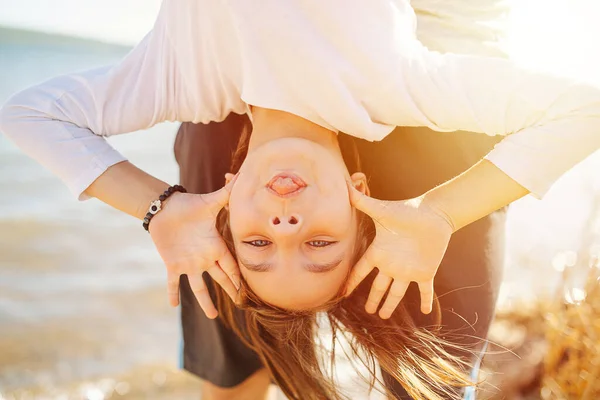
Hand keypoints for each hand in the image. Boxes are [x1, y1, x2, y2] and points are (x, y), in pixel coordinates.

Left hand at [149, 177, 239, 318]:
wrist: (165, 207)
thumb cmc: (189, 204)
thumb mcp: (210, 202)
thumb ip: (227, 192)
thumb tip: (241, 174)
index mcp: (216, 246)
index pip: (231, 265)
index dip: (240, 278)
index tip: (248, 291)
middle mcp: (205, 258)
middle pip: (221, 279)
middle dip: (230, 291)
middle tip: (240, 305)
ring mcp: (189, 263)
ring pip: (200, 286)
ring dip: (205, 301)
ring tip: (211, 317)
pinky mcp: (172, 265)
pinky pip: (173, 282)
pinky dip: (173, 293)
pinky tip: (173, 305)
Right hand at [344, 182, 453, 318]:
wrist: (433, 214)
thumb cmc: (406, 211)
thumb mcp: (381, 210)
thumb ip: (362, 202)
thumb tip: (344, 185)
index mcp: (379, 252)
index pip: (361, 270)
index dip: (352, 281)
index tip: (343, 292)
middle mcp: (391, 264)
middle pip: (378, 286)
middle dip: (372, 299)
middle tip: (367, 311)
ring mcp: (408, 270)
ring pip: (396, 292)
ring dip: (390, 305)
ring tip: (382, 316)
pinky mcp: (425, 272)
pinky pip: (425, 291)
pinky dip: (425, 301)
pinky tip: (424, 312)